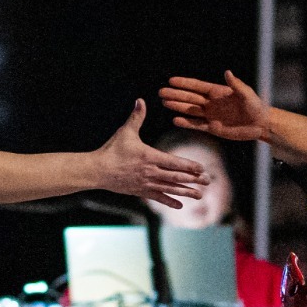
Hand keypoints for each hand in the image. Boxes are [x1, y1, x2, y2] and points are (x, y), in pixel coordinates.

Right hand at [94, 99, 210, 208]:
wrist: (97, 171)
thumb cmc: (111, 150)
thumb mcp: (125, 132)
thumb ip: (136, 117)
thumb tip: (141, 100)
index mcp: (149, 157)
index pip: (174, 162)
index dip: (189, 166)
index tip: (202, 168)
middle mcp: (150, 172)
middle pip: (176, 177)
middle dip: (194, 179)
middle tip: (209, 181)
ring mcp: (146, 183)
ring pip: (170, 189)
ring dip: (186, 192)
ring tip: (200, 195)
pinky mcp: (140, 191)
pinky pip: (158, 197)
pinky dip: (169, 201)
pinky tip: (180, 206)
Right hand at [157, 70, 269, 142]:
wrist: (261, 124)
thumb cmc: (256, 106)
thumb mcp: (247, 94)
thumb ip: (236, 84)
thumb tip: (227, 72)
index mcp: (218, 92)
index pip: (197, 86)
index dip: (184, 84)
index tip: (171, 81)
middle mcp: (212, 103)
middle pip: (190, 98)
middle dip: (175, 95)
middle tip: (161, 92)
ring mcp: (211, 115)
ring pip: (190, 110)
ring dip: (177, 107)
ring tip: (164, 103)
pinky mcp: (214, 128)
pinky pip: (197, 125)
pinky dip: (186, 123)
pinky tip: (176, 120)